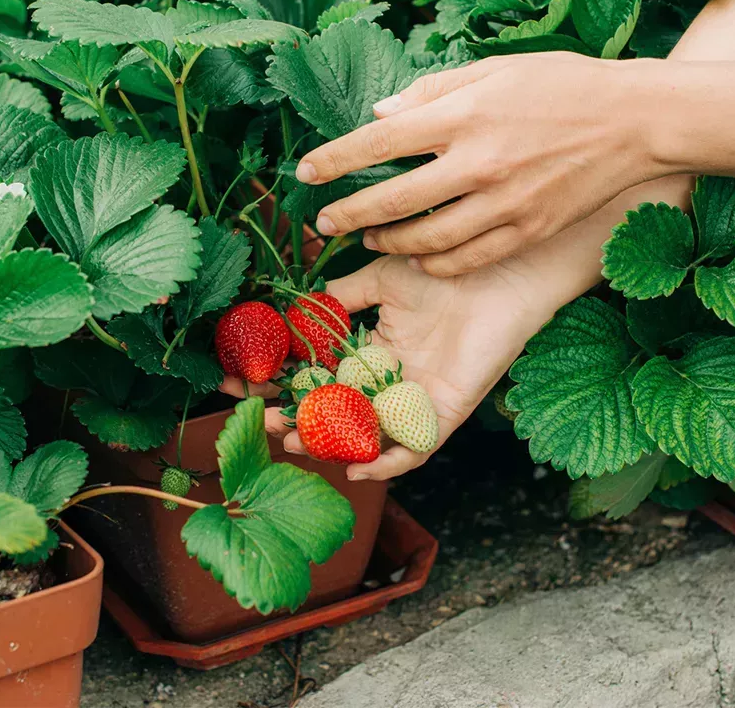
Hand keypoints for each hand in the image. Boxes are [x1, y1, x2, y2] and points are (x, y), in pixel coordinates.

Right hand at [220, 254, 554, 480]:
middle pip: (331, 414)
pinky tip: (357, 467)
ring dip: (329, 447)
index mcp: (368, 353)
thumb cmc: (442, 268)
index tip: (238, 386)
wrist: (497, 273)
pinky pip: (414, 450)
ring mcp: (414, 402)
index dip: (274, 384)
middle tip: (263, 423)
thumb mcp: (379, 278)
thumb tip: (295, 308)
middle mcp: (387, 384)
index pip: (312, 376)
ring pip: (364, 437)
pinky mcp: (444, 414)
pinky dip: (387, 463)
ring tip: (296, 444)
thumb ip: (340, 297)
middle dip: (293, 422)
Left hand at [295, 53, 661, 276]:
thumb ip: (432, 93)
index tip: (305, 173)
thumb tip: (378, 114)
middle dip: (348, 214)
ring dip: (388, 243)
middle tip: (323, 222)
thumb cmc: (561, 86)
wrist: (636, 120)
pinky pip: (466, 259)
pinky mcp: (527, 230)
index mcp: (465, 114)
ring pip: (426, 239)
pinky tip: (420, 258)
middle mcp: (479, 162)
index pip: (379, 142)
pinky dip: (435, 263)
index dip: (335, 160)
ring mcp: (504, 202)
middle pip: (392, 199)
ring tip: (370, 239)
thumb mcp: (494, 70)